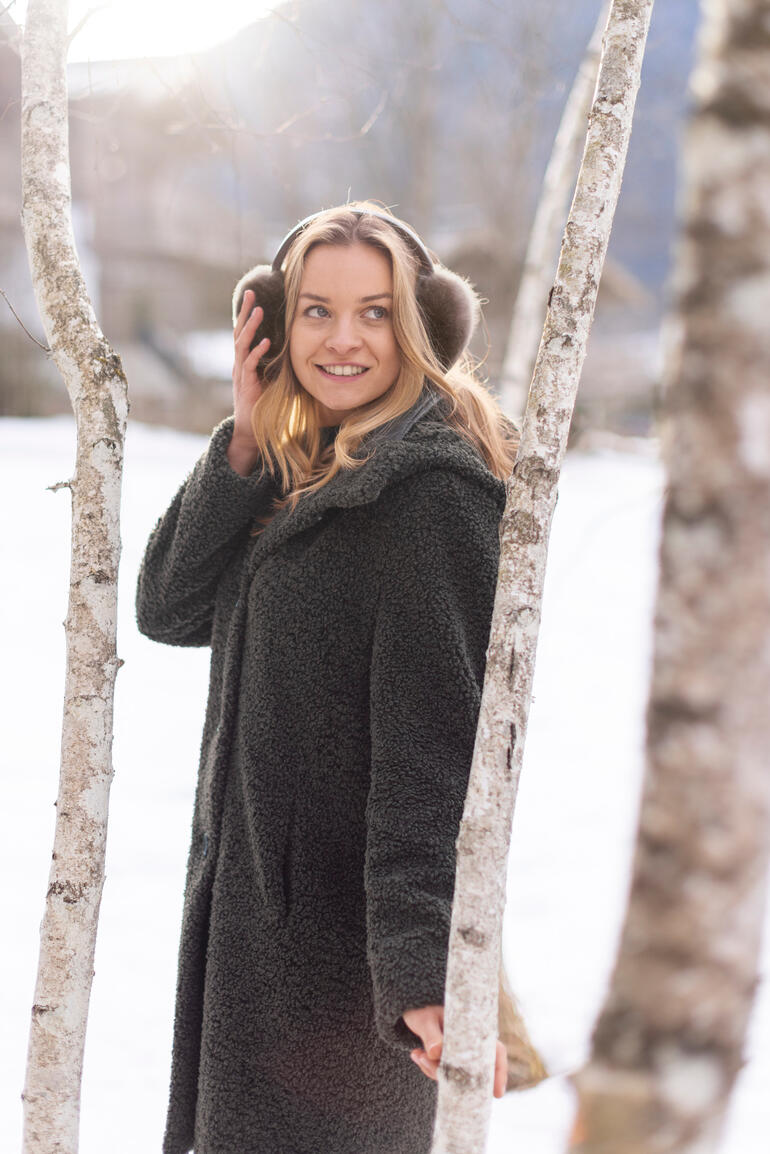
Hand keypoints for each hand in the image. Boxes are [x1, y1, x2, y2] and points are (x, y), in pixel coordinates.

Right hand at [229, 289, 270, 472]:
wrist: (251, 428)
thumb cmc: (263, 403)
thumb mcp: (272, 378)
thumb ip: (278, 363)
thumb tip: (296, 348)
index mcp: (246, 360)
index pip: (245, 331)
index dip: (248, 313)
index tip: (254, 295)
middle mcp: (240, 363)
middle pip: (240, 331)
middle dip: (246, 311)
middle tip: (251, 292)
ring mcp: (241, 373)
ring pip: (242, 344)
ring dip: (251, 327)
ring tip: (259, 311)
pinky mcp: (245, 384)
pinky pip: (249, 365)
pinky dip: (257, 352)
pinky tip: (264, 342)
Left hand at [403, 1005, 506, 1098]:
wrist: (412, 1011)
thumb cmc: (423, 1009)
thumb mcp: (426, 1019)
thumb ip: (431, 1035)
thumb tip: (436, 1052)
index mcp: (475, 1029)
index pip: (496, 1052)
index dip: (499, 1072)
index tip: (496, 1093)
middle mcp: (471, 1044)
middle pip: (473, 1072)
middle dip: (450, 1075)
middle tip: (426, 1062)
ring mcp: (459, 1055)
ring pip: (456, 1076)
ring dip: (435, 1070)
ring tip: (419, 1054)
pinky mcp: (447, 1061)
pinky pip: (443, 1074)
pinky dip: (429, 1069)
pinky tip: (417, 1055)